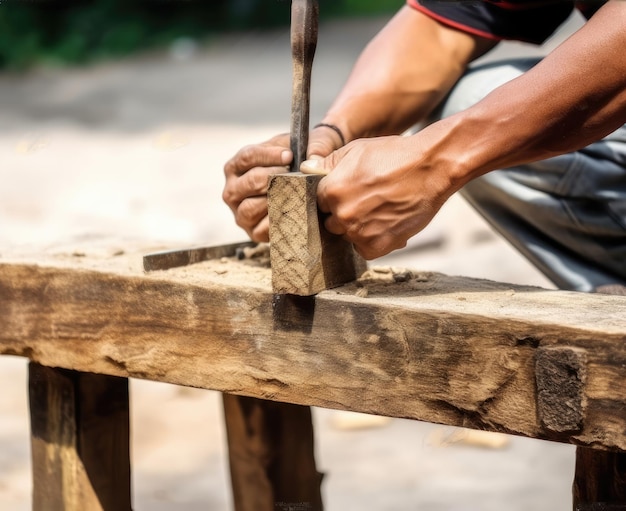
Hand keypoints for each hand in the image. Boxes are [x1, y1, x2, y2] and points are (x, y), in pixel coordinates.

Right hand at [223, 128, 342, 240]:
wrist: (312, 191)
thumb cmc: (302, 164)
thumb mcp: (308, 147)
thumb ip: (314, 148)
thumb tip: (312, 164)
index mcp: (237, 166)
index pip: (246, 157)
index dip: (268, 156)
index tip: (290, 156)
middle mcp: (234, 190)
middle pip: (249, 183)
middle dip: (274, 178)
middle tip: (295, 176)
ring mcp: (241, 213)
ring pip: (250, 208)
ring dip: (275, 201)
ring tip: (296, 195)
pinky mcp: (254, 232)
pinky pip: (261, 229)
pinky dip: (277, 221)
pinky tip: (294, 212)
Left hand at [301, 134, 455, 259]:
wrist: (431, 168)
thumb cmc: (395, 155)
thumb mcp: (356, 150)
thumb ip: (327, 162)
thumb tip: (306, 168)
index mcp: (331, 190)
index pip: (319, 202)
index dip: (333, 198)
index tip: (347, 194)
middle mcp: (342, 214)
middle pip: (331, 222)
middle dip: (344, 213)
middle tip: (366, 201)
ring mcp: (359, 232)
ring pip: (348, 236)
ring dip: (359, 228)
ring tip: (379, 210)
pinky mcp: (377, 246)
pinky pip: (364, 249)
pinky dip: (373, 240)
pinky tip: (386, 223)